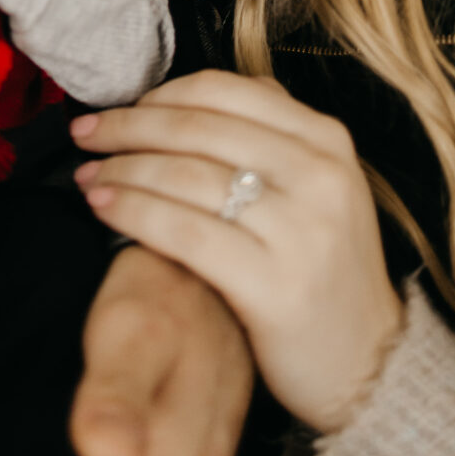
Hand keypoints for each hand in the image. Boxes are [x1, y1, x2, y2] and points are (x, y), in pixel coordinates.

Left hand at [71, 70, 403, 434]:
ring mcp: (301, 230)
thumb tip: (187, 95)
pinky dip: (133, 212)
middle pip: (196, 129)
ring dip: (122, 169)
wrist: (369, 364)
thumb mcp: (317, 185)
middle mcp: (319, 174)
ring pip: (185, 177)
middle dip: (128, 127)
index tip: (120, 108)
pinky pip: (184, 233)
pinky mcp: (275, 285)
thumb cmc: (322, 266)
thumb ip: (267, 132)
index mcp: (325, 139)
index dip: (158, 95)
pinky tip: (103, 208)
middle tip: (85, 134)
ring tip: (87, 175)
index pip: (222, 91)